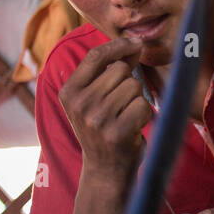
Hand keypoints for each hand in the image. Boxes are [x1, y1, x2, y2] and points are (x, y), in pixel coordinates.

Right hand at [58, 37, 151, 180]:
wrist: (105, 170)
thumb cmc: (104, 128)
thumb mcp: (94, 100)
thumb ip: (109, 72)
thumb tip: (135, 44)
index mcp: (69, 92)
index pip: (95, 56)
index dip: (119, 45)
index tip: (136, 43)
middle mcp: (79, 104)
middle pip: (120, 70)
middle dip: (129, 82)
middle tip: (122, 106)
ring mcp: (96, 119)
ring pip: (133, 86)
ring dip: (137, 99)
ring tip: (125, 117)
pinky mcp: (115, 133)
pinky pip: (142, 105)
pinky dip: (144, 115)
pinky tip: (133, 128)